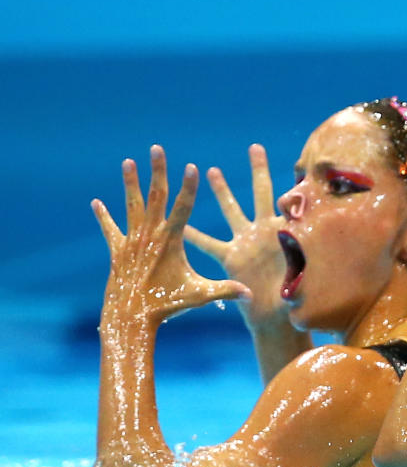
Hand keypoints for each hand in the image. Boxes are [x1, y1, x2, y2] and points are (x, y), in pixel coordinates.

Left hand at [91, 145, 249, 324]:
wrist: (131, 318)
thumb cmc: (168, 306)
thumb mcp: (199, 296)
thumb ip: (226, 291)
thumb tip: (251, 294)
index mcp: (171, 241)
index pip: (183, 207)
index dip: (188, 186)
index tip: (191, 166)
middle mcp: (150, 235)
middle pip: (156, 196)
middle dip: (157, 171)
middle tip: (156, 149)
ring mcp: (132, 242)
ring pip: (132, 206)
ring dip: (130, 183)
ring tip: (128, 162)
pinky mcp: (117, 252)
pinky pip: (110, 229)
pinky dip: (104, 217)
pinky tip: (96, 203)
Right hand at [183, 144, 287, 327]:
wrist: (277, 317)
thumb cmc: (295, 296)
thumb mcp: (303, 269)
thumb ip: (302, 247)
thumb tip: (313, 229)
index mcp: (282, 231)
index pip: (289, 202)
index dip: (295, 185)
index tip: (300, 166)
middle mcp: (263, 233)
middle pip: (259, 194)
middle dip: (258, 170)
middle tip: (255, 148)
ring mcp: (245, 243)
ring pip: (232, 211)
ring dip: (222, 191)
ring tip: (211, 171)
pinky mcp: (231, 259)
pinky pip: (208, 244)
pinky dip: (194, 236)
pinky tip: (178, 223)